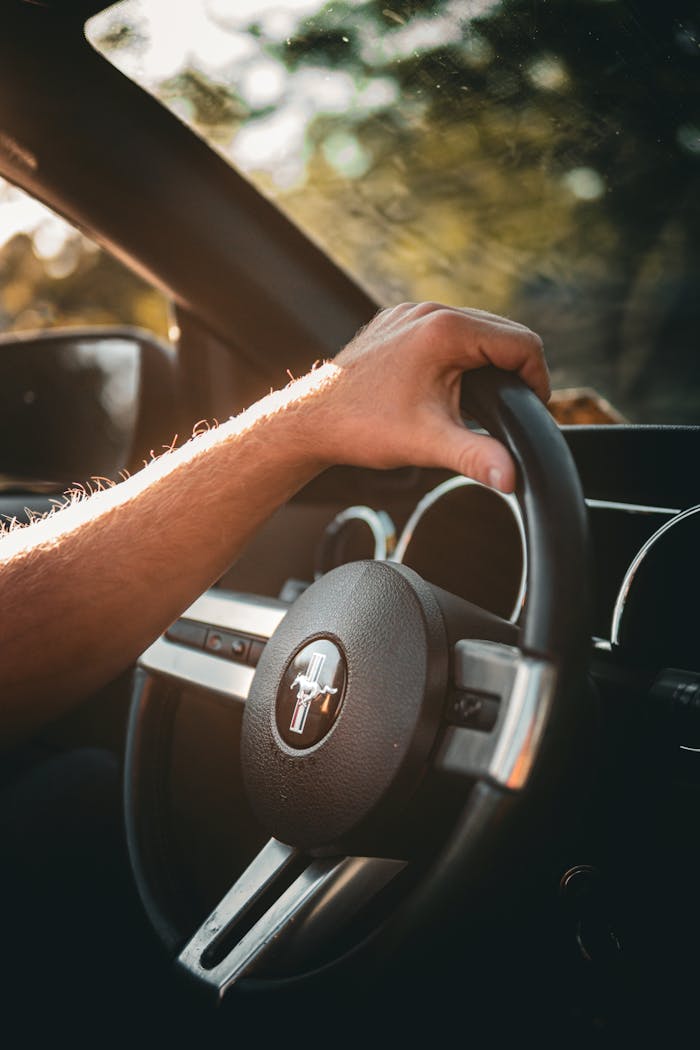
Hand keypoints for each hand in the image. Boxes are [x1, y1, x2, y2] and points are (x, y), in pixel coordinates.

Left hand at [306, 301, 548, 492]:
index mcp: (445, 330)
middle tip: (512, 411)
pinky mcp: (397, 323)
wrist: (310, 420)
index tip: (532, 411)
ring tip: (485, 402)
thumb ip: (475, 456)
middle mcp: (430, 311)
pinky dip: (459, 355)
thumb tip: (511, 478)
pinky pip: (445, 331)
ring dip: (488, 361)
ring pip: (474, 329)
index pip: (521, 344)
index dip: (537, 380)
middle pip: (502, 332)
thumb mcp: (427, 443)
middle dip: (514, 370)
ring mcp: (410, 314)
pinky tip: (451, 386)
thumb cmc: (363, 428)